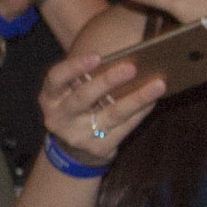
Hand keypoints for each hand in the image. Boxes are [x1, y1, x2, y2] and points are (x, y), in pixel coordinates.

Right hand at [36, 40, 165, 163]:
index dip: (75, 67)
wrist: (72, 151)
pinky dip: (140, 113)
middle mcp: (59, 118)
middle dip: (108, 81)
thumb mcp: (70, 92)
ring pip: (111, 115)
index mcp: (50, 98)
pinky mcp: (97, 149)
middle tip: (131, 68)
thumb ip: (84, 77)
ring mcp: (78, 136)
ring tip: (157, 85)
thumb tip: (122, 56)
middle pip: (83, 98)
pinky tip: (152, 101)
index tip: (97, 56)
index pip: (57, 78)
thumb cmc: (77, 109)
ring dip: (136, 98)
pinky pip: (124, 128)